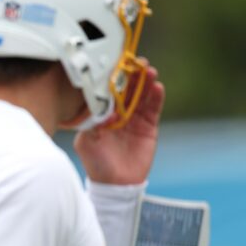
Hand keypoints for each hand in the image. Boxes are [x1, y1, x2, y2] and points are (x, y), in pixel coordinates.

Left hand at [74, 61, 164, 183]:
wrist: (115, 183)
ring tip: (150, 71)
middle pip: (127, 90)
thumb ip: (93, 124)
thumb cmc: (96, 161)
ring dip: (146, 83)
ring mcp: (134, 119)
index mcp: (102, 114)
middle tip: (137, 63)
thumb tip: (104, 109)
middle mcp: (119, 113)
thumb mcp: (87, 141)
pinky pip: (153, 109)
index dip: (113, 78)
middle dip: (132, 76)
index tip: (116, 64)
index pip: (108, 92)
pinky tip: (158, 88)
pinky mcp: (148, 127)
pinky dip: (156, 98)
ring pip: (141, 96)